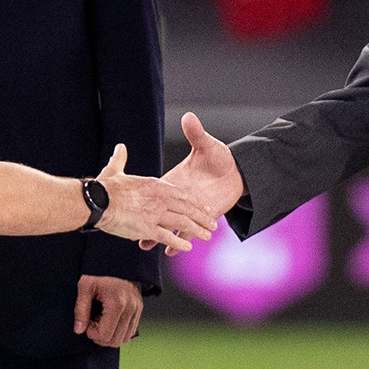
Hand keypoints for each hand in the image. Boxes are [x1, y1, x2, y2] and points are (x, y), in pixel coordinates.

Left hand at [74, 275, 142, 346]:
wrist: (118, 257)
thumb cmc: (99, 270)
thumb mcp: (85, 286)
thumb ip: (81, 309)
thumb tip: (79, 330)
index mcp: (117, 303)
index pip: (105, 335)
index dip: (92, 333)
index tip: (86, 321)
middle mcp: (131, 308)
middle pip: (116, 340)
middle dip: (100, 336)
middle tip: (92, 322)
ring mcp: (137, 309)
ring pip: (125, 338)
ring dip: (110, 335)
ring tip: (101, 320)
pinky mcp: (139, 309)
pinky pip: (131, 330)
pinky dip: (119, 330)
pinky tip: (109, 319)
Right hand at [96, 143, 216, 250]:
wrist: (96, 200)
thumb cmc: (104, 187)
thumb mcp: (115, 170)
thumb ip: (121, 159)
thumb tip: (120, 148)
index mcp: (154, 185)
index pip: (180, 193)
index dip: (192, 201)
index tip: (202, 206)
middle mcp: (159, 199)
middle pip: (186, 208)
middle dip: (201, 217)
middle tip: (212, 224)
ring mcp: (155, 214)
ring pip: (182, 223)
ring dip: (196, 230)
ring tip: (207, 236)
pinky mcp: (148, 229)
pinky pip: (168, 237)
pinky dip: (178, 243)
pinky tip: (187, 247)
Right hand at [140, 112, 245, 255]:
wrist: (236, 172)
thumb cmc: (219, 157)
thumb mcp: (205, 145)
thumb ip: (195, 133)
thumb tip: (188, 116)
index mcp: (173, 181)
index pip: (160, 191)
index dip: (148, 198)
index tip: (135, 204)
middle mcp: (177, 198)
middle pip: (163, 211)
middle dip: (149, 220)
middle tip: (132, 223)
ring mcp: (185, 211)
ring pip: (172, 226)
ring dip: (159, 235)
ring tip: (148, 246)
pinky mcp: (196, 220)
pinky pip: (183, 234)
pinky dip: (178, 244)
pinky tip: (172, 252)